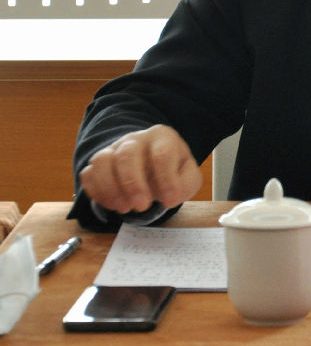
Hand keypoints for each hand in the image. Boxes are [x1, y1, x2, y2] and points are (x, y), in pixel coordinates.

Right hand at [79, 125, 202, 215]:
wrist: (152, 163)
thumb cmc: (172, 169)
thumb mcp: (188, 175)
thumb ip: (186, 183)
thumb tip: (170, 197)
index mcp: (162, 137)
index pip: (162, 153)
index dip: (166, 180)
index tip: (169, 202)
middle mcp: (136, 139)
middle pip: (127, 154)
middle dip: (133, 183)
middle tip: (142, 206)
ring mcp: (113, 149)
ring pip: (101, 161)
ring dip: (110, 189)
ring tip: (124, 208)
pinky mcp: (98, 164)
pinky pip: (88, 174)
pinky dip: (96, 193)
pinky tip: (113, 205)